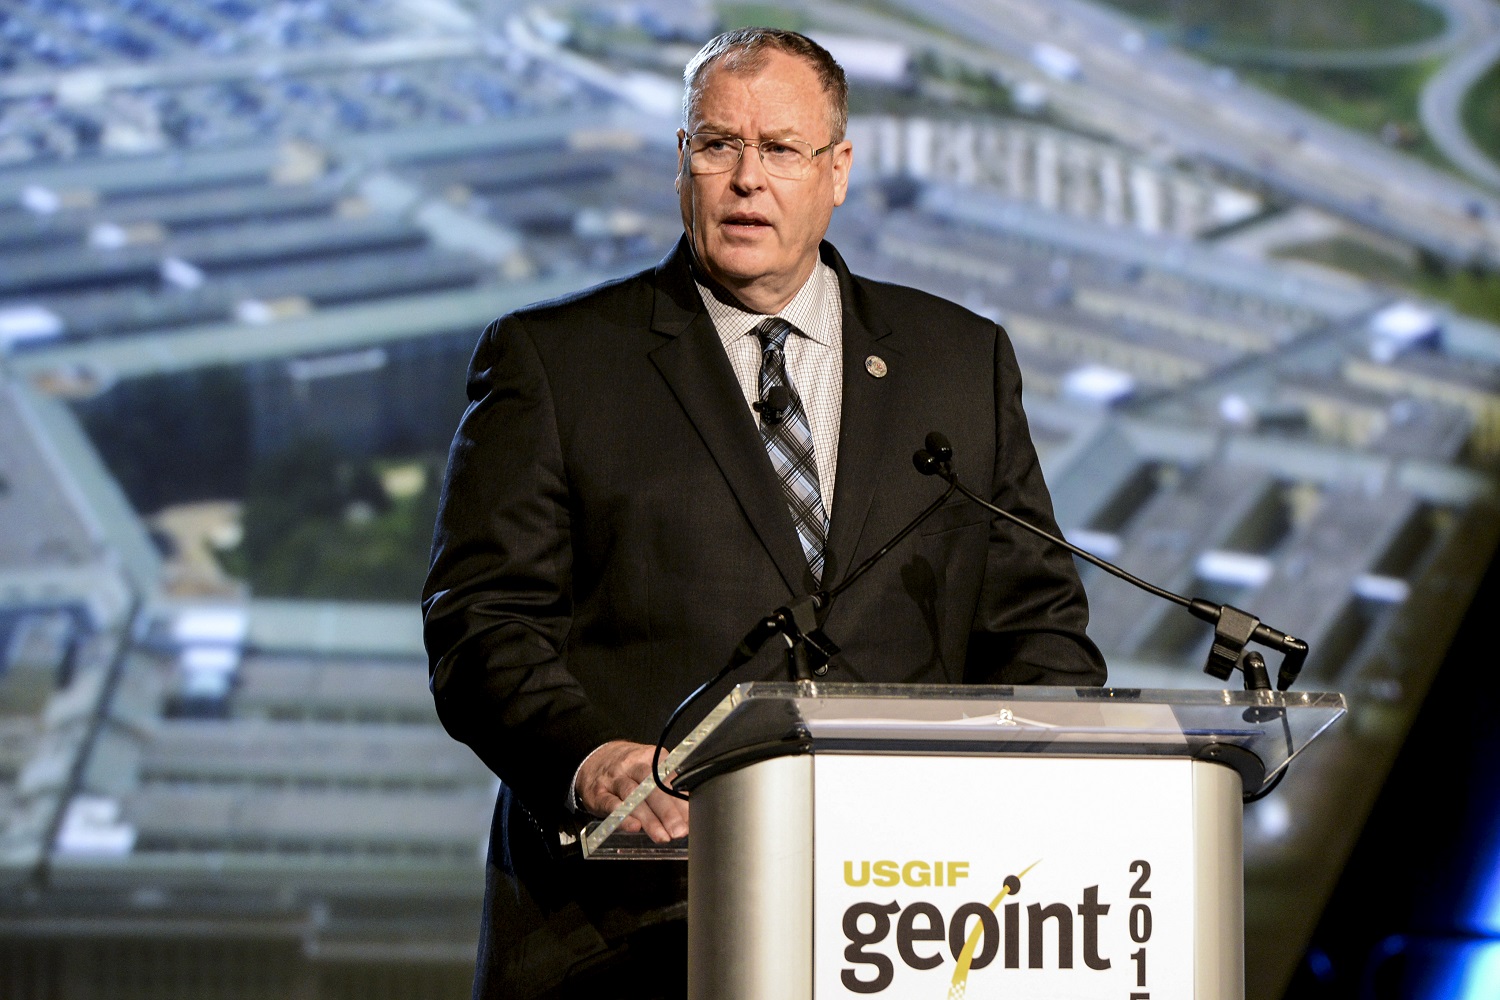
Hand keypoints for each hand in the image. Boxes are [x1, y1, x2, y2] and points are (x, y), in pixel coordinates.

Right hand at [575, 740, 689, 842]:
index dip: (681, 800)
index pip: (669, 779)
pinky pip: (610, 804)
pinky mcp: (597, 793)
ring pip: (632, 796)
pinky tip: (633, 827)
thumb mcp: (648, 769)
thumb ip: (668, 787)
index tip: (690, 819)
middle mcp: (632, 766)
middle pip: (651, 786)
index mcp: (650, 758)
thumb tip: (689, 811)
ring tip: (662, 836)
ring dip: (649, 819)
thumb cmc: (628, 769)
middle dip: (667, 811)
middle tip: (679, 831)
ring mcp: (614, 779)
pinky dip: (622, 816)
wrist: (593, 757)